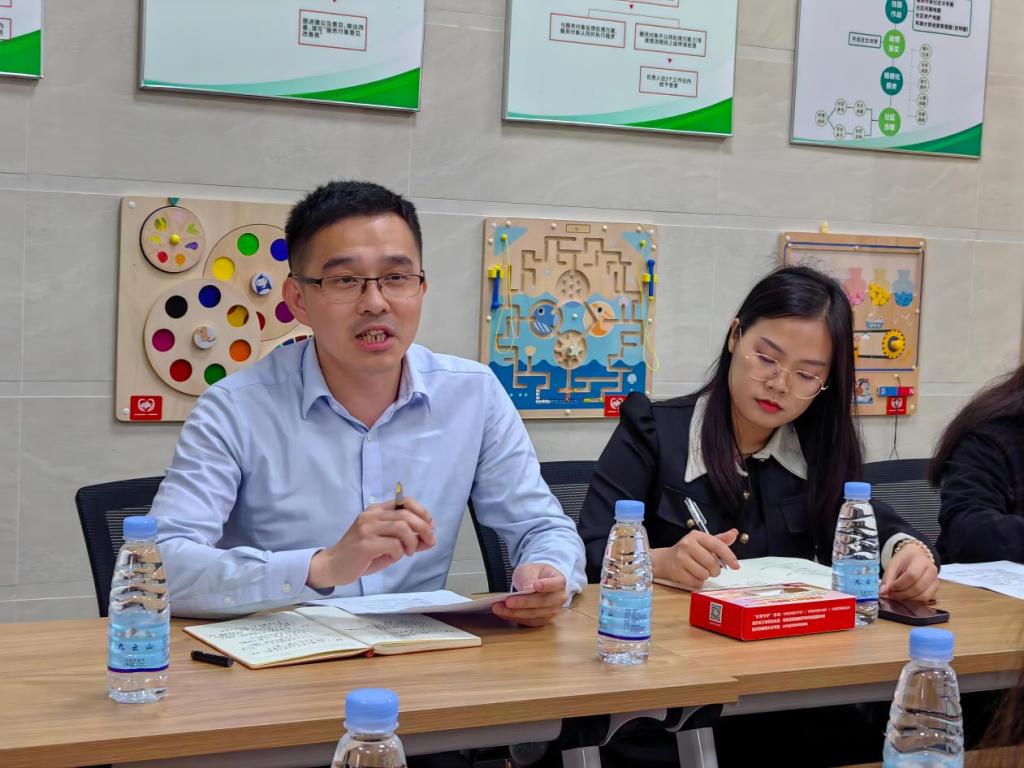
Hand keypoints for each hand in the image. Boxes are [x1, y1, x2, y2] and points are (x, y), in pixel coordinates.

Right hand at [306, 497, 435, 588]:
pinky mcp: (365, 543)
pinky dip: (399, 552)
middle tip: (429, 542)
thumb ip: (407, 540)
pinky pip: (393, 544)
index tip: (430, 526)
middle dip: (424, 529)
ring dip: (412, 542)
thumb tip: (430, 539)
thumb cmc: (362, 555)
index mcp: (376, 510)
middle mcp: (371, 515)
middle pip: (407, 515)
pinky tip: (394, 557)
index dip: (422, 512)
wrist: (333, 566)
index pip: (405, 501)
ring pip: (402, 528)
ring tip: (408, 552)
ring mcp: (367, 528)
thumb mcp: (387, 544)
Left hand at [491, 563, 566, 627]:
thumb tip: (528, 588)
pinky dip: (514, 617)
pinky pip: (528, 622)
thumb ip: (530, 578)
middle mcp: (558, 599)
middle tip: (507, 601)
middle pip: (542, 602)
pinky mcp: (541, 620)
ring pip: (534, 615)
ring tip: (499, 607)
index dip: (546, 586)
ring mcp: (551, 612)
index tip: (535, 586)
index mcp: (559, 582)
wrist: (536, 582)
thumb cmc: (535, 574)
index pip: (556, 584)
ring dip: (515, 612)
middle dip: (523, 603)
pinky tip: (503, 613)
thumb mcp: (530, 569)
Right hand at [651, 529, 740, 590]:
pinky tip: (692, 576)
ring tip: (698, 571)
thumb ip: (720, 540)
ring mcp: (681, 558)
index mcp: (697, 536)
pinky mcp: (677, 571)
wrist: (665, 560)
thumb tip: (734, 533)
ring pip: (704, 575)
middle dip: (715, 570)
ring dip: (705, 576)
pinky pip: (696, 583)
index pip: (718, 546)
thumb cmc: (688, 551)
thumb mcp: (703, 543)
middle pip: (712, 563)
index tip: (736, 566)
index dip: (729, 557)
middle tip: (710, 569)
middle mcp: (688, 544)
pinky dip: (697, 583)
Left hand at [881, 541, 938, 602]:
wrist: (916, 556)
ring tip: (897, 596)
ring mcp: (935, 580)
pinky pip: (926, 599)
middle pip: (918, 588)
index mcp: (920, 560)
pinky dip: (914, 601)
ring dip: (907, 599)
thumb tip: (883, 592)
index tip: (888, 588)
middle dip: (901, 594)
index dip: (899, 585)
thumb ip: (887, 578)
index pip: (911, 576)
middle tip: (890, 595)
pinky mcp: (936, 588)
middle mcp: (931, 570)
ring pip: (923, 596)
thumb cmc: (904, 560)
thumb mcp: (893, 564)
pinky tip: (905, 597)